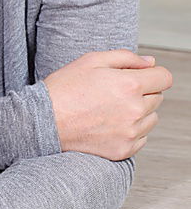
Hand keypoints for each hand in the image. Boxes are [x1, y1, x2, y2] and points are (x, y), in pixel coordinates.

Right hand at [44, 49, 172, 159]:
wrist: (44, 121)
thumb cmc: (65, 88)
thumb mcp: (92, 60)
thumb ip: (126, 58)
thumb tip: (150, 63)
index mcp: (129, 85)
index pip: (165, 78)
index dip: (154, 74)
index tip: (142, 76)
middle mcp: (134, 110)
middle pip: (158, 97)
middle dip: (143, 92)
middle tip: (116, 92)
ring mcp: (130, 133)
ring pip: (152, 119)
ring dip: (139, 112)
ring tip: (111, 109)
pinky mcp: (123, 150)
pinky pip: (142, 138)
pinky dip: (131, 131)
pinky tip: (109, 124)